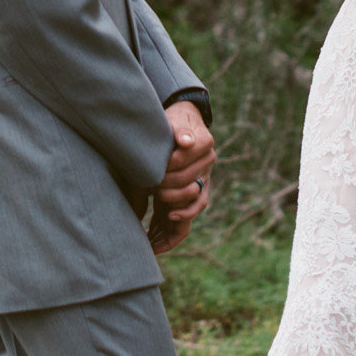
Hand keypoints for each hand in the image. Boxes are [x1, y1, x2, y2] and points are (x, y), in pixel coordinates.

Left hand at [150, 100, 215, 253]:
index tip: (152, 170)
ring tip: (151, 224)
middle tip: (149, 190)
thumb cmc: (172, 122)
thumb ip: (180, 131)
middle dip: (167, 190)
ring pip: (192, 206)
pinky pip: (189, 218)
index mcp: (204, 144)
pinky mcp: (191, 197)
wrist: (178, 126)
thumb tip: (185, 142)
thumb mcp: (175, 120)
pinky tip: (157, 235)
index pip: (187, 161)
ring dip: (172, 213)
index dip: (170, 167)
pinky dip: (175, 228)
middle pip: (189, 186)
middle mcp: (206, 166)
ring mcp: (200, 183)